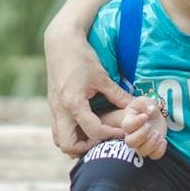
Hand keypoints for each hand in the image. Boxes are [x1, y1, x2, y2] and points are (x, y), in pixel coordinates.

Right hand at [45, 21, 132, 155]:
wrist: (60, 42)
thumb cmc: (82, 57)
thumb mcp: (102, 76)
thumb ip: (117, 95)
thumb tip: (136, 107)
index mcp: (73, 104)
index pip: (93, 131)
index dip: (110, 134)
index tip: (122, 131)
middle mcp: (60, 110)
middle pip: (68, 146)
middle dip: (85, 148)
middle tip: (102, 139)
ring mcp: (54, 109)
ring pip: (59, 139)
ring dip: (75, 143)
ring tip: (93, 135)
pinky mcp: (53, 105)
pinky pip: (58, 129)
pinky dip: (70, 133)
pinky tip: (85, 125)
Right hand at [120, 96, 168, 159]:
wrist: (154, 116)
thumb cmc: (146, 107)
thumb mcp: (145, 101)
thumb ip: (145, 103)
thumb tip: (150, 110)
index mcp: (128, 122)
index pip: (126, 126)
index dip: (136, 123)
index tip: (145, 116)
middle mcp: (132, 135)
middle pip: (130, 143)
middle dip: (142, 135)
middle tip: (150, 126)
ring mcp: (141, 144)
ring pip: (141, 151)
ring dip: (151, 143)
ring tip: (157, 133)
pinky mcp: (152, 149)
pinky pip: (153, 156)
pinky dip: (159, 151)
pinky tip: (163, 140)